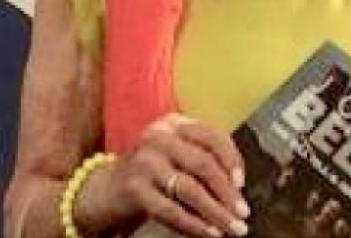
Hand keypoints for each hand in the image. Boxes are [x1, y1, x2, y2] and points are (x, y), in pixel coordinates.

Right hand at [104, 113, 249, 236]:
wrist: (106, 189)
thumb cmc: (153, 171)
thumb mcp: (177, 154)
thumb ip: (204, 159)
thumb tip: (239, 188)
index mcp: (173, 124)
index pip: (211, 135)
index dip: (231, 159)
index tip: (242, 183)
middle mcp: (158, 137)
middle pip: (202, 163)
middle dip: (227, 192)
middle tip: (244, 212)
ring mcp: (144, 162)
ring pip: (189, 189)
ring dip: (216, 212)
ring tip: (233, 227)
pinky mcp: (134, 189)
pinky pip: (171, 210)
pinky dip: (194, 224)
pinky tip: (210, 233)